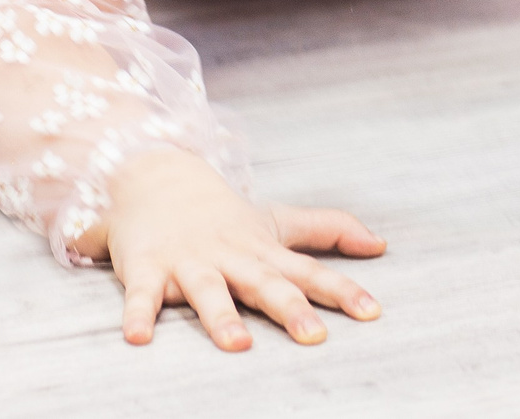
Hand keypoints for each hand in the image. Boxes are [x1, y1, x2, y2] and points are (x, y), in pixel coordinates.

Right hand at [99, 148, 382, 350]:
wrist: (155, 176)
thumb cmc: (223, 215)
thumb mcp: (276, 220)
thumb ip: (327, 230)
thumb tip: (380, 244)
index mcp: (262, 251)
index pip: (309, 272)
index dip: (341, 291)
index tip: (371, 311)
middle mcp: (229, 257)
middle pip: (263, 284)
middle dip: (288, 309)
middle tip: (313, 337)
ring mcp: (189, 262)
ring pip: (207, 292)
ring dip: (221, 317)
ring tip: (238, 344)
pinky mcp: (148, 268)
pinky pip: (143, 295)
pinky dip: (140, 314)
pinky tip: (138, 337)